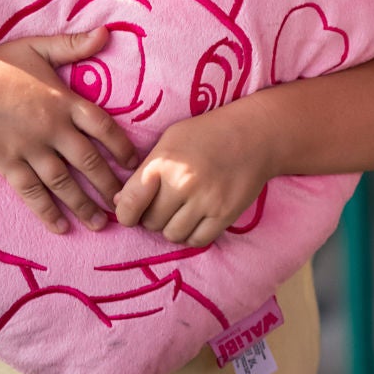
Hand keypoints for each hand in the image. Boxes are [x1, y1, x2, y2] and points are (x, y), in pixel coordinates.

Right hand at [0, 28, 138, 233]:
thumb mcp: (38, 47)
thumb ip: (74, 45)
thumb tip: (107, 31)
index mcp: (63, 101)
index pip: (103, 127)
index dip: (122, 147)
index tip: (134, 163)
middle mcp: (51, 128)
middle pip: (88, 161)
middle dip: (109, 185)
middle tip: (125, 204)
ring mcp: (29, 148)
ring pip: (63, 183)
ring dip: (84, 205)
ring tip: (101, 223)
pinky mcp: (7, 164)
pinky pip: (31, 193)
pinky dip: (47, 212)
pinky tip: (61, 227)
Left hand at [113, 108, 272, 247]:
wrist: (254, 134)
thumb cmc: (206, 133)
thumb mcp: (169, 141)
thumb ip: (144, 171)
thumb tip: (119, 203)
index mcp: (163, 163)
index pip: (129, 204)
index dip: (125, 214)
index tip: (130, 213)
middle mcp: (182, 184)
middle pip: (150, 222)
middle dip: (151, 217)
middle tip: (161, 205)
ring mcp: (205, 201)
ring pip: (172, 234)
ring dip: (171, 227)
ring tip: (179, 211)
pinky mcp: (225, 214)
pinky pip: (197, 240)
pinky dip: (192, 235)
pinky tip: (194, 220)